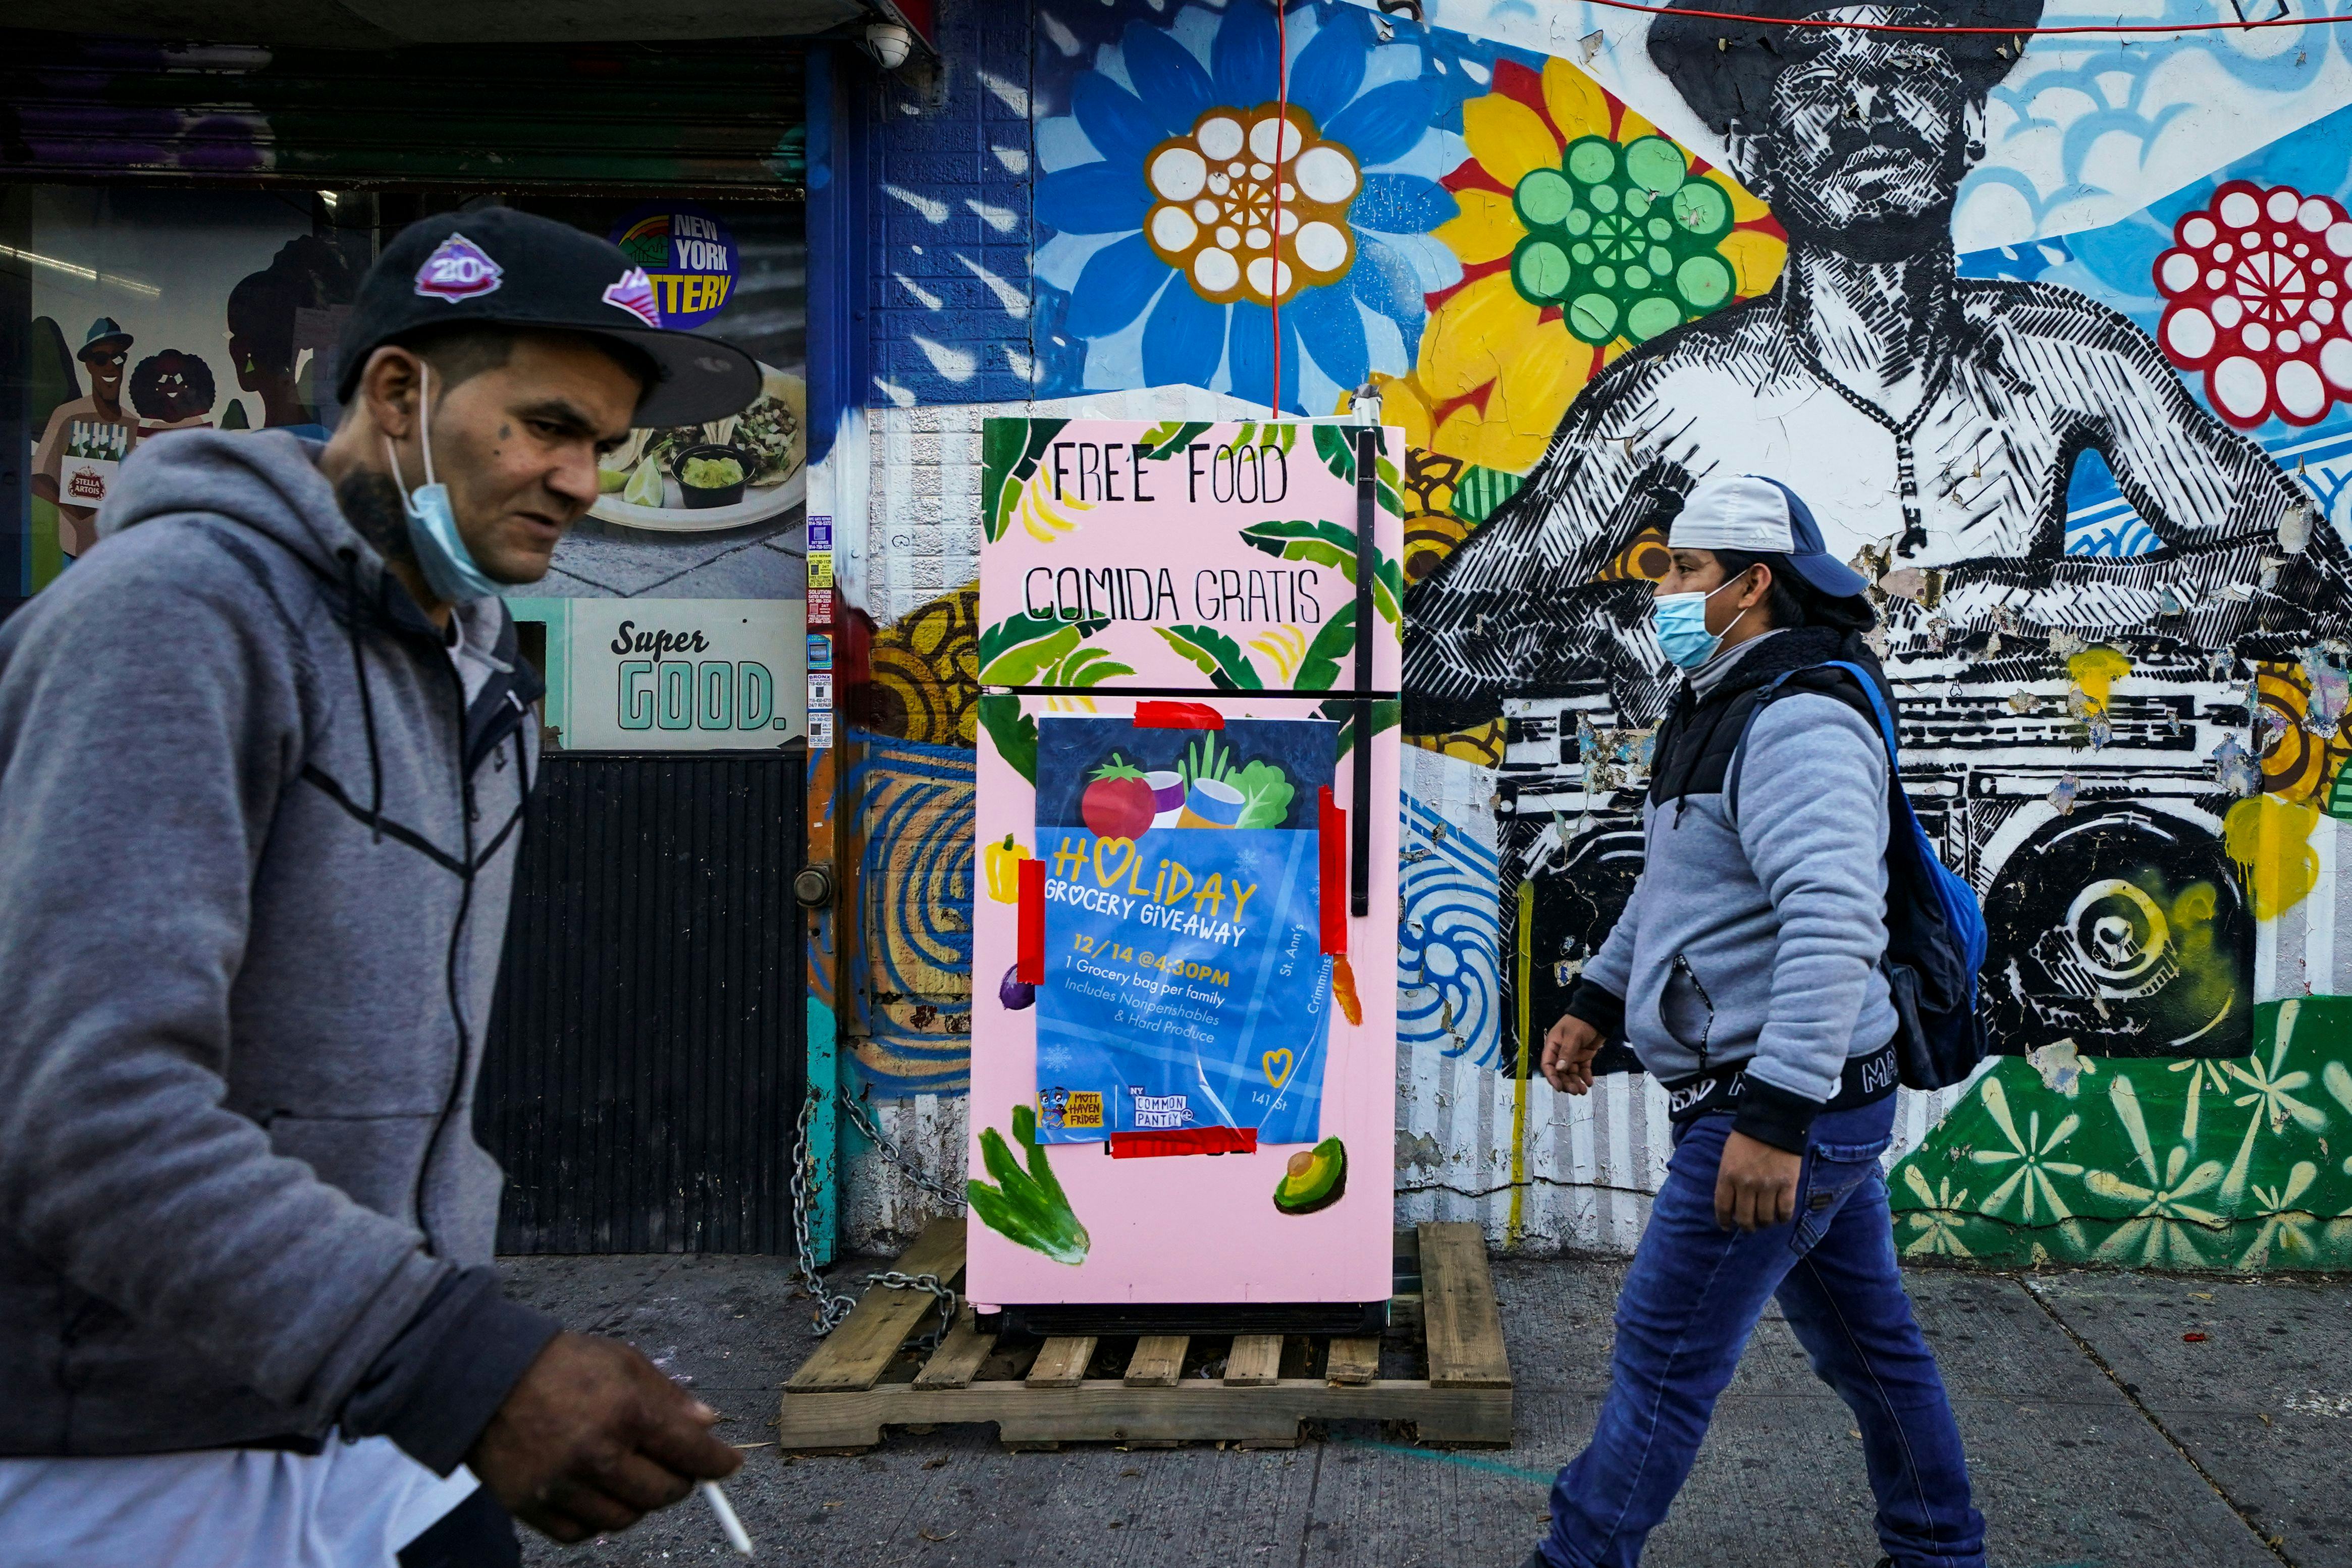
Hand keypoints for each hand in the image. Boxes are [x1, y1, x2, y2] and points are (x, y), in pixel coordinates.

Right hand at [467, 1331, 742, 1542]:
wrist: (483, 1377)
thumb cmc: (561, 1363)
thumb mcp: (623, 1361)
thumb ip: (669, 1396)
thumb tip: (709, 1424)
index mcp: (626, 1412)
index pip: (691, 1454)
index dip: (718, 1464)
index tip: (728, 1466)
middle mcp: (596, 1454)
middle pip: (663, 1494)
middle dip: (681, 1483)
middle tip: (678, 1470)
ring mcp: (562, 1485)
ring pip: (625, 1519)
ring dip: (639, 1503)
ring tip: (633, 1477)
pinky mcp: (531, 1506)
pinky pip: (582, 1532)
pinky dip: (598, 1519)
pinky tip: (598, 1493)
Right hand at [1540, 1013, 1603, 1094]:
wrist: (1598, 1015)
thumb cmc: (1581, 1023)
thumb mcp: (1572, 1037)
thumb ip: (1566, 1053)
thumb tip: (1559, 1069)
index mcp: (1553, 1046)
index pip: (1548, 1065)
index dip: (1552, 1077)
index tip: (1559, 1088)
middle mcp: (1561, 1053)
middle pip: (1560, 1072)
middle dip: (1567, 1083)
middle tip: (1575, 1091)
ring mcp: (1573, 1056)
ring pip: (1572, 1073)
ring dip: (1576, 1082)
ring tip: (1583, 1091)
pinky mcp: (1584, 1057)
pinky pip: (1583, 1070)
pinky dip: (1585, 1077)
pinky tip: (1589, 1082)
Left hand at [1713, 1130, 1802, 1231]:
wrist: (1773, 1121)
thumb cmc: (1747, 1136)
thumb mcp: (1728, 1155)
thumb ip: (1728, 1177)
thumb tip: (1731, 1198)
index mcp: (1728, 1176)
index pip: (1723, 1207)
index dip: (1725, 1220)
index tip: (1727, 1227)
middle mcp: (1746, 1185)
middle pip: (1745, 1218)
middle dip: (1746, 1226)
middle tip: (1749, 1227)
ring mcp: (1768, 1187)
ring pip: (1765, 1218)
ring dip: (1764, 1223)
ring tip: (1765, 1222)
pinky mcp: (1787, 1185)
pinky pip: (1785, 1211)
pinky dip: (1783, 1218)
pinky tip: (1781, 1218)